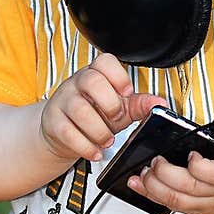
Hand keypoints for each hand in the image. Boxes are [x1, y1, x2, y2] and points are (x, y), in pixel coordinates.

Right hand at [39, 54, 165, 164]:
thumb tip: (159, 103)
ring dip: (99, 130)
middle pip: (91, 81)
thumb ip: (139, 104)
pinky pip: (67, 132)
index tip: (126, 92)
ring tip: (107, 140)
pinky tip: (95, 151)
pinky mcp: (53, 122)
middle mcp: (77, 84)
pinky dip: (85, 146)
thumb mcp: (120, 107)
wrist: (63, 132)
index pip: (105, 62)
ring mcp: (63, 101)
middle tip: (117, 118)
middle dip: (110, 104)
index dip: (118, 76)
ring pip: (79, 109)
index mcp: (96, 74)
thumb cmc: (94, 115)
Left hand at [127, 134, 213, 213]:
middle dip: (164, 174)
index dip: (198, 165)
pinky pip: (173, 208)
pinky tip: (141, 186)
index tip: (191, 153)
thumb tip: (180, 128)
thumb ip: (210, 138)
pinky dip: (154, 196)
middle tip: (155, 161)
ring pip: (177, 202)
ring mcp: (209, 205)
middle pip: (189, 188)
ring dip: (154, 188)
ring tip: (143, 173)